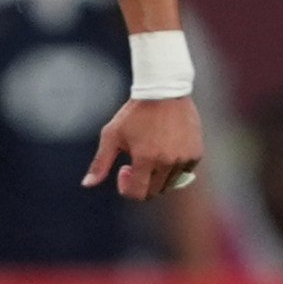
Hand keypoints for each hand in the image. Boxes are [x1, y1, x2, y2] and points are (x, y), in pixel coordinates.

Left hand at [83, 95, 205, 198]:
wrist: (164, 90)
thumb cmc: (134, 113)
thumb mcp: (112, 135)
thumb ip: (100, 163)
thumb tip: (87, 185)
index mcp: (145, 159)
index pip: (138, 193)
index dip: (127, 187)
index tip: (124, 170)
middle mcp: (167, 162)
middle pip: (154, 191)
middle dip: (142, 182)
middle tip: (136, 161)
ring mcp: (183, 159)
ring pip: (169, 183)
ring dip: (158, 175)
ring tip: (151, 152)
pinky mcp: (196, 153)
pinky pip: (183, 172)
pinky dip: (174, 167)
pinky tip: (166, 147)